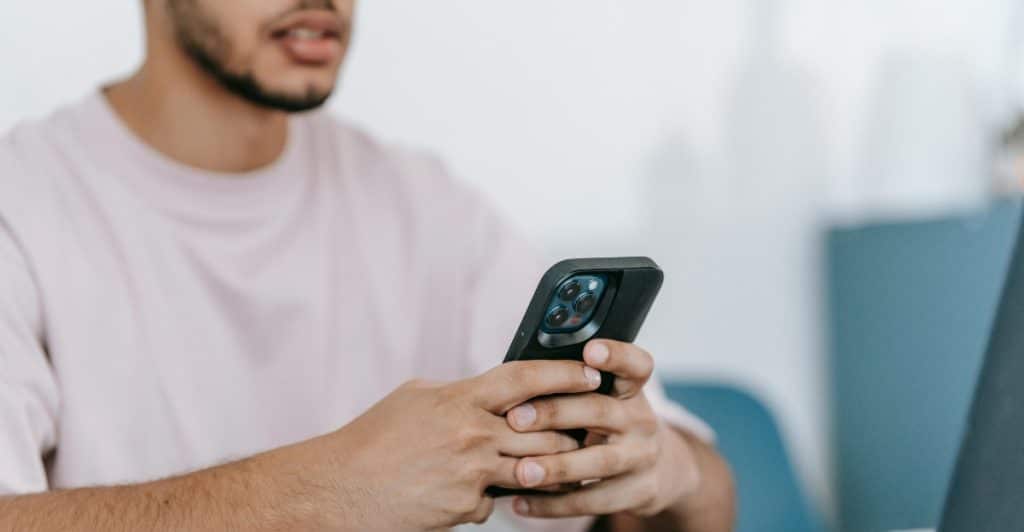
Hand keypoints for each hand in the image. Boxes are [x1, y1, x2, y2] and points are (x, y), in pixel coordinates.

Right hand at [322, 360, 602, 530]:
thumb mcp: (417, 398)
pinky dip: (490, 497)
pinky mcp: (467, 507)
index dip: (564, 374)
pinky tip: (469, 492)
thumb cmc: (374, 440)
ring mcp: (472, 473)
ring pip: (534, 468)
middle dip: (570, 430)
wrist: (341, 489)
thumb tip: (490, 392)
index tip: (590, 373)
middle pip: (545, 430)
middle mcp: (472, 434)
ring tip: (558, 464)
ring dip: (548, 467)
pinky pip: (497, 501)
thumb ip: (460, 393)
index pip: (526, 378)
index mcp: (460, 398)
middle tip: (586, 426)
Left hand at [505, 340, 701, 518]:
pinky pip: (593, 500)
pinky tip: (522, 502)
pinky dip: (555, 504)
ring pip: (599, 461)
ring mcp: (641, 457)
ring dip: (557, 467)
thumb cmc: (611, 424)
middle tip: (516, 418)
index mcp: (631, 390)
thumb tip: (520, 381)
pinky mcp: (637, 492)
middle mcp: (640, 419)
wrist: (657, 469)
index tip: (591, 350)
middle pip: (601, 411)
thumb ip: (575, 387)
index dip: (616, 355)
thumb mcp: (608, 399)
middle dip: (556, 413)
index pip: (635, 364)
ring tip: (521, 471)